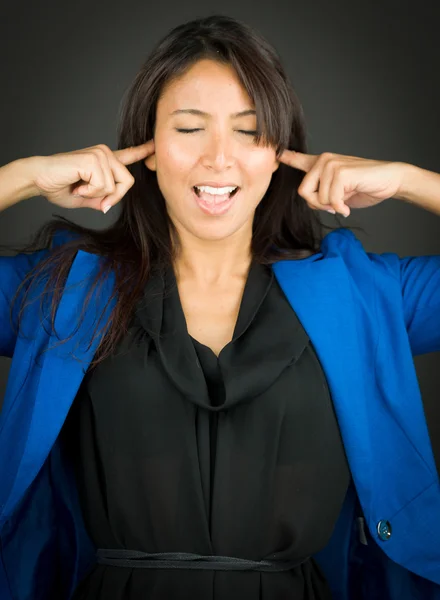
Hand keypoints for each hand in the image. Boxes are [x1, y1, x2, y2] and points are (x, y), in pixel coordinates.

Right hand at [31, 140, 154, 212]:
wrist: (38, 180)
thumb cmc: (59, 187)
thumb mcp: (87, 198)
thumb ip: (103, 199)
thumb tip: (108, 205)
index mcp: (105, 161)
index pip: (129, 155)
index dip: (144, 151)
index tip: (156, 143)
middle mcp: (105, 153)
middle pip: (128, 182)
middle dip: (113, 197)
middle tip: (89, 196)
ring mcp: (100, 154)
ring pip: (116, 186)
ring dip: (97, 194)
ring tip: (79, 187)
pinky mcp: (94, 159)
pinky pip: (104, 186)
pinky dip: (90, 192)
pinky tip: (77, 185)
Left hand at [278, 150, 406, 216]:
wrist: (389, 181)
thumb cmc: (363, 187)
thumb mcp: (336, 193)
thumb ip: (320, 194)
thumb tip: (310, 200)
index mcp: (321, 164)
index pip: (299, 159)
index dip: (286, 157)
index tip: (274, 152)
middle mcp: (323, 160)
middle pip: (303, 192)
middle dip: (318, 204)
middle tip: (335, 203)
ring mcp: (331, 164)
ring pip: (318, 198)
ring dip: (332, 206)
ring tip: (346, 198)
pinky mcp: (340, 172)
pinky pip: (331, 199)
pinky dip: (340, 207)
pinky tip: (349, 204)